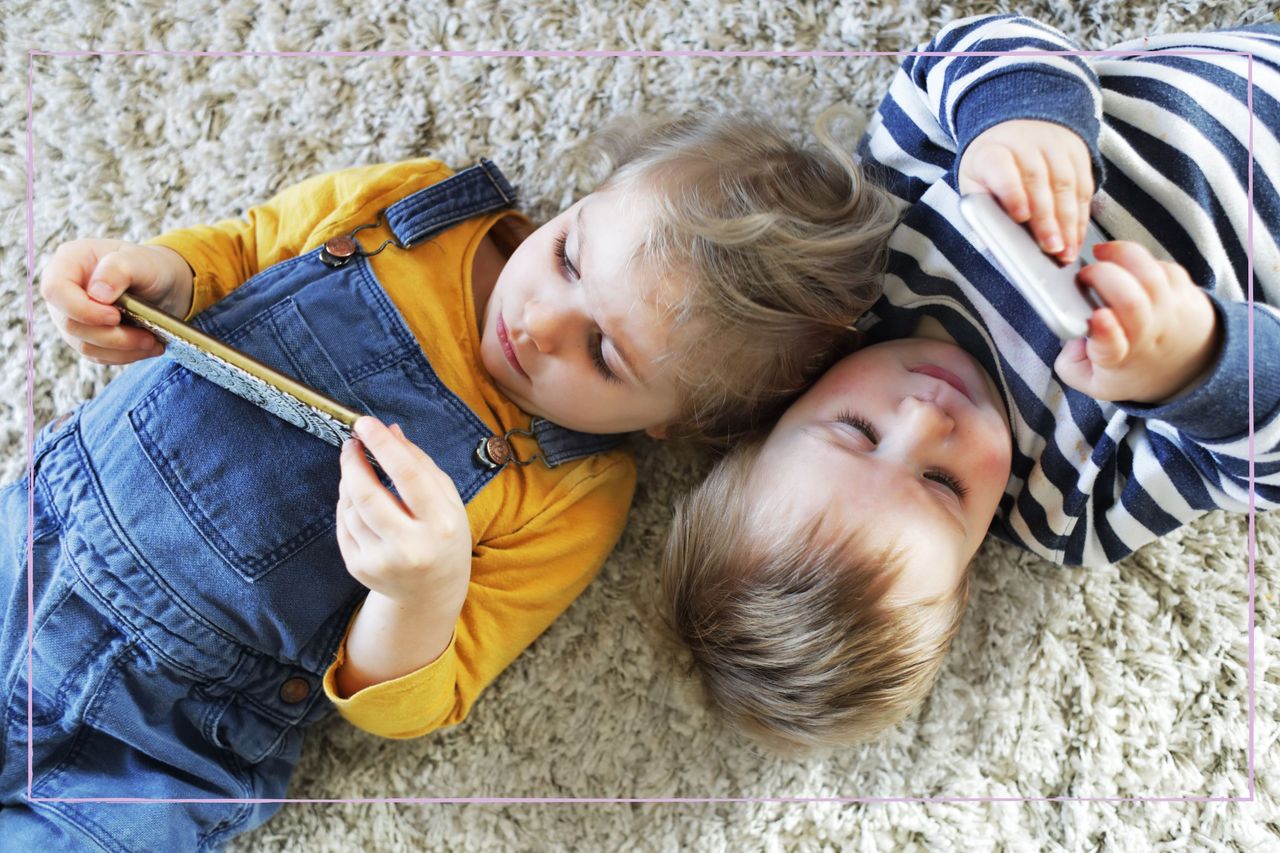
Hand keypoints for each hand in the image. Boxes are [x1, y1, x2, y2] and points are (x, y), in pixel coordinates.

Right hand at [39, 238, 194, 364]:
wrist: (164, 284)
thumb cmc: (149, 266)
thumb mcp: (140, 260)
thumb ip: (117, 270)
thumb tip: (97, 294)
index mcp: (68, 263)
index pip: (55, 291)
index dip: (81, 309)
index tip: (115, 317)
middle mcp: (64, 292)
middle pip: (71, 325)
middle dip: (112, 336)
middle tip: (147, 336)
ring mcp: (72, 317)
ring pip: (85, 345)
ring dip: (123, 350)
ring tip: (152, 342)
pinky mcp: (85, 336)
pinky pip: (98, 355)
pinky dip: (125, 355)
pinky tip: (147, 347)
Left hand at [336, 417, 471, 604]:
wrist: (432, 592)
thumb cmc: (444, 536)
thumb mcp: (447, 499)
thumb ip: (420, 463)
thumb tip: (389, 430)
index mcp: (441, 524)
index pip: (408, 476)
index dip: (383, 446)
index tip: (364, 423)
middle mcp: (411, 547)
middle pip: (368, 494)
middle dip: (353, 461)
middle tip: (350, 443)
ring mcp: (382, 561)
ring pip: (351, 508)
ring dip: (350, 482)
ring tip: (359, 471)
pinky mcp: (360, 569)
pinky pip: (343, 525)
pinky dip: (346, 504)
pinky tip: (357, 498)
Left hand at [958, 119, 1093, 262]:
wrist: (1013, 129)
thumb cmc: (990, 169)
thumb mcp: (975, 184)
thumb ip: (983, 208)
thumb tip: (998, 242)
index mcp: (991, 153)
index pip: (1003, 170)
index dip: (1012, 193)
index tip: (1021, 217)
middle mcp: (1024, 144)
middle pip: (1037, 181)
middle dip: (1046, 219)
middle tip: (1051, 248)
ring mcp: (1053, 145)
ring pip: (1065, 184)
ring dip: (1068, 222)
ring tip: (1067, 250)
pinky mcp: (1076, 152)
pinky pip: (1083, 186)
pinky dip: (1081, 216)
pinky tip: (1077, 237)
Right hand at [1053, 241, 1219, 403]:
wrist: (1185, 370)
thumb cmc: (1131, 370)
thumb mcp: (1091, 382)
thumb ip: (1068, 363)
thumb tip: (1068, 332)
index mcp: (1119, 359)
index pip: (1113, 347)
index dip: (1105, 330)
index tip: (1097, 316)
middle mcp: (1148, 335)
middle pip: (1131, 300)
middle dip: (1102, 276)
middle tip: (1084, 275)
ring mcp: (1171, 312)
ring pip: (1150, 274)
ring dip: (1121, 256)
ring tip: (1101, 253)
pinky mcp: (1187, 294)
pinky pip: (1165, 267)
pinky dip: (1141, 260)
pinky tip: (1126, 265)